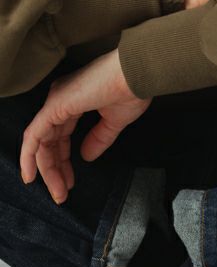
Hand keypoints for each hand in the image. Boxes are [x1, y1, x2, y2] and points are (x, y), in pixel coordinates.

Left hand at [20, 49, 151, 204]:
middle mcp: (61, 98)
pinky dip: (28, 156)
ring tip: (58, 191)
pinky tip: (31, 175)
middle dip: (54, 169)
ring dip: (46, 169)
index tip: (70, 181)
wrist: (137, 72)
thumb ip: (99, 137)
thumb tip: (86, 156)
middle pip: (48, 141)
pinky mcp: (54, 106)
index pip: (60, 135)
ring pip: (40, 141)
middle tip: (62, 193)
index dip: (63, 160)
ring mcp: (56, 101)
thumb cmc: (132, 88)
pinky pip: (34, 135)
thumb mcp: (114, 120)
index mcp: (75, 99)